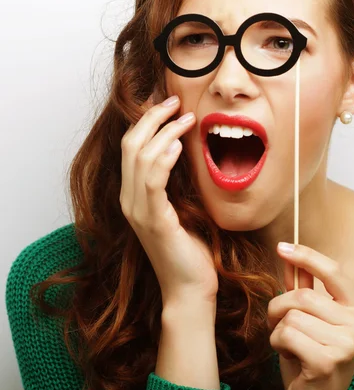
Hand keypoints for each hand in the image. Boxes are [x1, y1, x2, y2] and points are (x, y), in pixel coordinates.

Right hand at [120, 90, 218, 307]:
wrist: (190, 288)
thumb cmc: (189, 249)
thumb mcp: (180, 208)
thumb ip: (174, 183)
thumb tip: (183, 150)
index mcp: (133, 196)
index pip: (130, 148)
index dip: (146, 122)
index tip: (169, 105)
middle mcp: (129, 200)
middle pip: (130, 145)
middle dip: (152, 118)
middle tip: (175, 101)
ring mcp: (137, 211)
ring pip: (140, 157)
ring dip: (164, 131)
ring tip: (186, 118)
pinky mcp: (154, 221)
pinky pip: (153, 181)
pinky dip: (164, 158)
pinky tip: (178, 146)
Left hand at [267, 243, 353, 389]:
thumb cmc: (310, 358)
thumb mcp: (308, 318)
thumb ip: (302, 285)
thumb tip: (289, 253)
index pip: (333, 271)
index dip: (306, 255)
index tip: (282, 246)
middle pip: (303, 295)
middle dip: (279, 308)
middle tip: (280, 325)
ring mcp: (348, 344)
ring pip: (292, 315)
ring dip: (278, 329)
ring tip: (290, 345)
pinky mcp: (329, 361)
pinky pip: (287, 333)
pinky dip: (278, 343)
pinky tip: (290, 357)